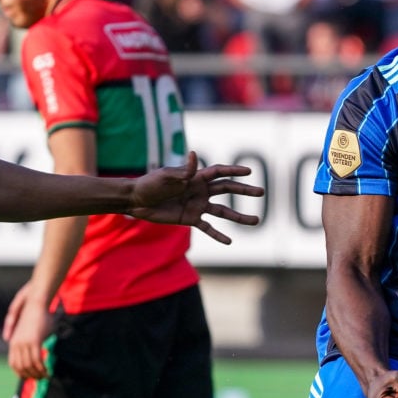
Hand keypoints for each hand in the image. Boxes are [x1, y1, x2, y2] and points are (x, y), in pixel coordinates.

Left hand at [3, 283, 51, 378]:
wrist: (37, 304)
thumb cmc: (38, 317)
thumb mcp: (32, 332)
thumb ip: (31, 343)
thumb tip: (38, 351)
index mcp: (13, 343)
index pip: (13, 364)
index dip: (21, 373)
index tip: (31, 377)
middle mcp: (16, 345)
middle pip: (21, 367)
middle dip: (30, 376)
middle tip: (41, 379)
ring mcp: (24, 343)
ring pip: (29, 366)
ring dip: (37, 373)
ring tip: (45, 376)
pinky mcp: (34, 341)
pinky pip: (37, 360)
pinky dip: (42, 368)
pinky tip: (48, 371)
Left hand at [126, 151, 264, 243]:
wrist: (136, 201)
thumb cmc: (150, 184)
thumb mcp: (166, 176)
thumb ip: (183, 170)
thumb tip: (195, 155)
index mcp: (196, 177)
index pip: (220, 172)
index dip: (234, 171)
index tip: (249, 171)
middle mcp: (201, 190)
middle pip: (228, 190)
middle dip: (244, 191)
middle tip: (261, 192)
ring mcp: (198, 205)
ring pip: (223, 211)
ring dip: (239, 217)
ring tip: (255, 221)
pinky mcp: (191, 219)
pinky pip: (209, 228)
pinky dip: (218, 235)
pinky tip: (230, 241)